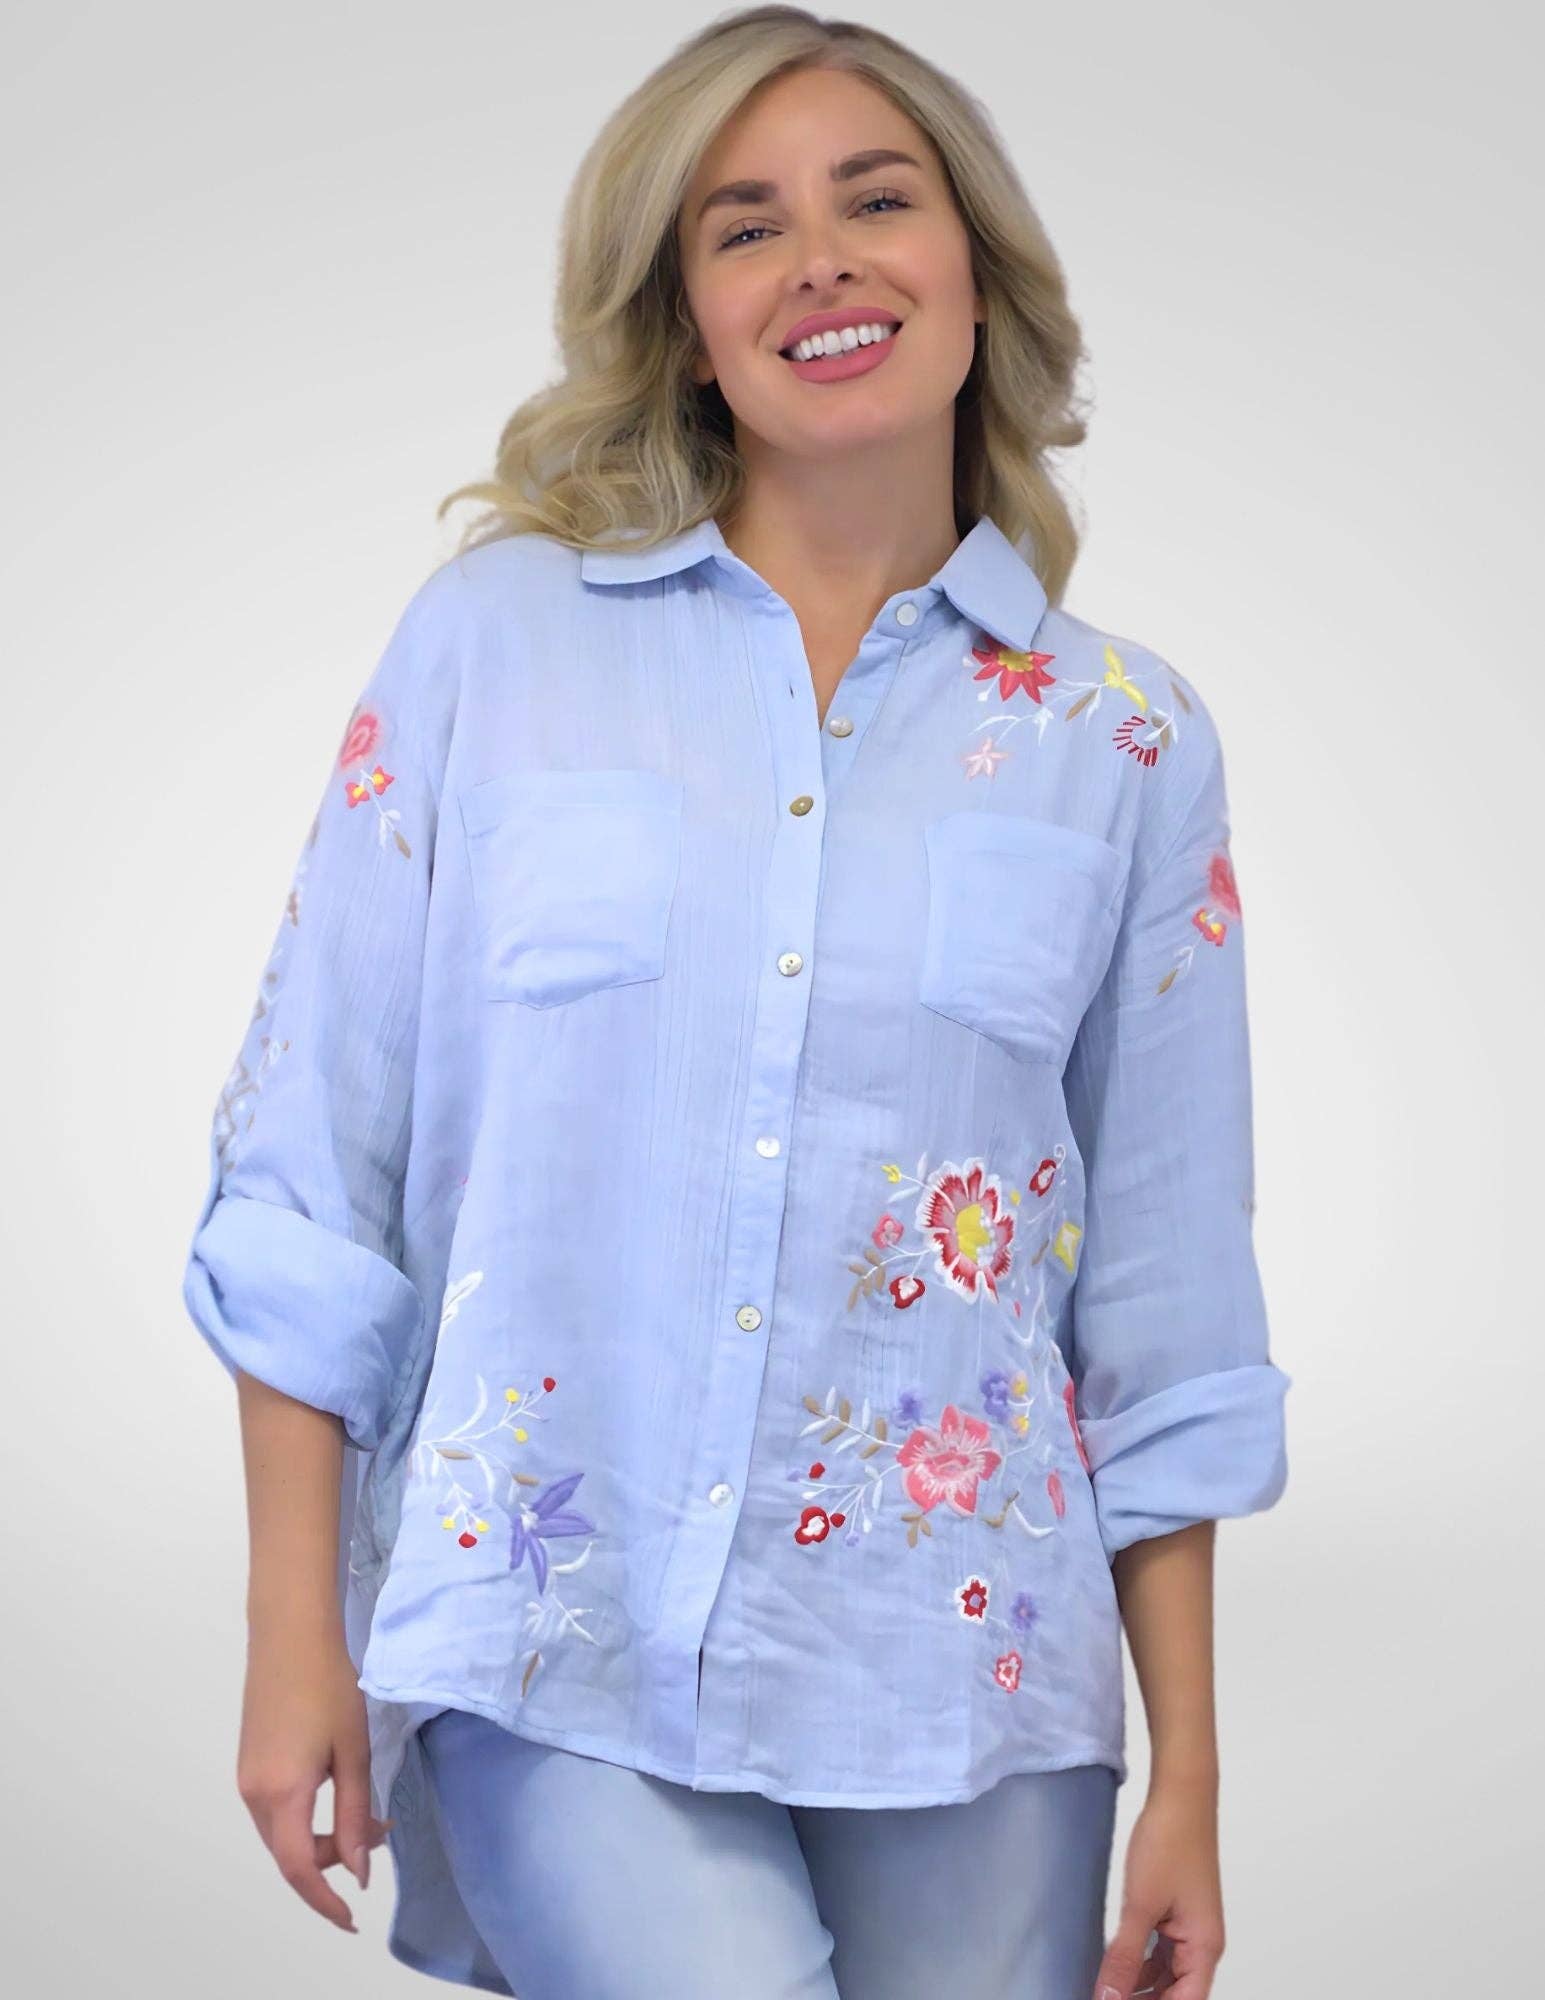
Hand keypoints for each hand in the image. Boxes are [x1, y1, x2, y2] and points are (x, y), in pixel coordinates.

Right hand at [236, 1621, 394, 1933]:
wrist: (290, 1634)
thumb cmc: (328, 1685)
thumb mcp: (353, 1751)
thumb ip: (354, 1814)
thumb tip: (358, 1869)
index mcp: (281, 1794)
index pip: (299, 1869)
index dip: (324, 1901)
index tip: (351, 1918)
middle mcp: (253, 1794)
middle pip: (290, 1854)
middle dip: (334, 1860)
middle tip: (380, 1832)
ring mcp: (246, 1779)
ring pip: (281, 1834)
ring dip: (320, 1838)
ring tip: (365, 1811)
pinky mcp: (248, 1764)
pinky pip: (274, 1812)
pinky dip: (305, 1819)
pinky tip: (334, 1794)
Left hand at [1092, 1777, 1224, 1997]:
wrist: (1180, 1797)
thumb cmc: (1169, 1844)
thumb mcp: (1141, 1905)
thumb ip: (1124, 1956)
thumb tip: (1108, 1998)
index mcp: (1204, 1949)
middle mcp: (1201, 1945)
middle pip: (1175, 1994)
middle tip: (1102, 1997)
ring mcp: (1188, 1929)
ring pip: (1164, 1975)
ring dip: (1137, 1986)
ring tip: (1102, 1989)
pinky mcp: (1174, 1914)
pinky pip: (1158, 1952)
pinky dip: (1137, 1962)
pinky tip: (1111, 1967)